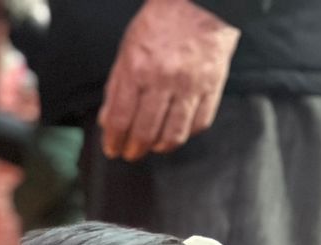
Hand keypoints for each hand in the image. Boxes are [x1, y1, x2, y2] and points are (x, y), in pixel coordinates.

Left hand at [99, 0, 239, 161]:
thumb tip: (108, 123)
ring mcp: (190, 83)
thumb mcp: (127, 50)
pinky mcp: (213, 84)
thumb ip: (116, 88)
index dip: (114, 141)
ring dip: (160, 147)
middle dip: (134, 149)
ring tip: (153, 147)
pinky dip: (186, 134)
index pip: (121, 119)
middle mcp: (163, 79)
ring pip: (174, 134)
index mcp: (137, 69)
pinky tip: (176, 132)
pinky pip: (199, 123)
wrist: (200, 2)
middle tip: (131, 154)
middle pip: (146, 131)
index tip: (112, 150)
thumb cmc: (159, 25)